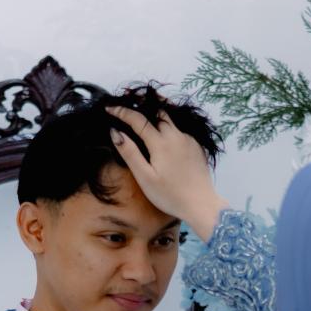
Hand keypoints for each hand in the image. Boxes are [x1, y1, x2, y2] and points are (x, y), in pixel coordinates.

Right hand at [107, 104, 228, 241]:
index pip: (137, 119)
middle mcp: (176, 135)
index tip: (109, 108)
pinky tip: (162, 134)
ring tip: (143, 114)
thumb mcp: (144, 177)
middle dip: (140, 106)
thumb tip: (115, 132)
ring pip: (169, 119)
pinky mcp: (196, 146)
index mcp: (160, 142)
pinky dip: (167, 126)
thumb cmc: (169, 195)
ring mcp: (188, 139)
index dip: (122, 112)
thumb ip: (130, 153)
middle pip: (156, 112)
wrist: (201, 204)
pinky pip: (179, 130)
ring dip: (155, 114)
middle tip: (126, 107)